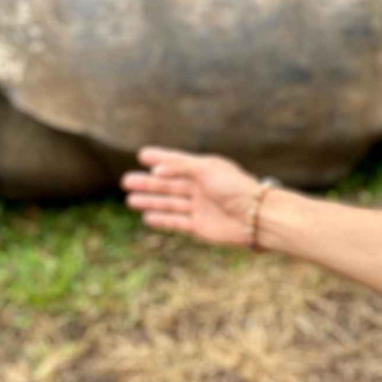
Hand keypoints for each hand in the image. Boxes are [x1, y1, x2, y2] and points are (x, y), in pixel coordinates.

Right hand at [122, 147, 266, 247]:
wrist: (256, 218)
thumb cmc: (235, 188)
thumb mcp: (206, 169)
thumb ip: (180, 167)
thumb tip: (155, 170)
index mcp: (205, 169)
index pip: (177, 162)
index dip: (159, 158)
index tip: (141, 154)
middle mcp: (201, 188)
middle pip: (169, 184)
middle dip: (148, 183)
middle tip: (125, 181)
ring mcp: (200, 207)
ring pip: (169, 203)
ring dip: (150, 201)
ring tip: (130, 199)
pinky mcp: (200, 227)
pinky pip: (176, 222)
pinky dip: (162, 219)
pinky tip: (147, 217)